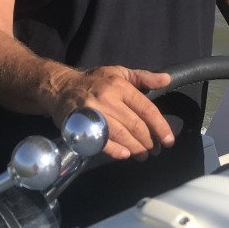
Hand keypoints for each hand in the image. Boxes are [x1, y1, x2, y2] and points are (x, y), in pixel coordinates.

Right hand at [51, 66, 174, 160]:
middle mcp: (108, 98)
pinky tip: (125, 154)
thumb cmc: (93, 81)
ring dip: (136, 148)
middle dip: (149, 141)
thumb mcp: (119, 72)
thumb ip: (143, 77)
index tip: (168, 140)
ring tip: (143, 154)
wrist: (60, 87)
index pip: (146, 109)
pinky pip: (102, 141)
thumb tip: (166, 80)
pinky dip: (115, 150)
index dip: (160, 126)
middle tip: (155, 150)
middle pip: (135, 125)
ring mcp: (94, 113)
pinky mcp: (81, 125)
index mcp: (120, 86)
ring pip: (121, 135)